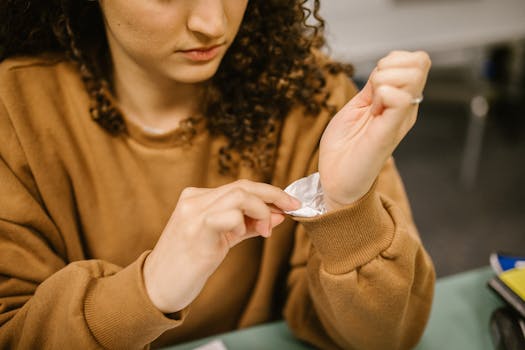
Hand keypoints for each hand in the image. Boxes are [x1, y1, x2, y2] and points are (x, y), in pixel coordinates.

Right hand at [142, 180, 300, 313]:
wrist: (156, 287)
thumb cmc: (188, 264)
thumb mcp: (221, 239)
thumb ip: (248, 226)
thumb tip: (279, 215)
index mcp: (198, 198)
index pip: (241, 186)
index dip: (269, 192)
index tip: (290, 203)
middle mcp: (194, 199)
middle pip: (243, 185)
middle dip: (274, 195)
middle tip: (292, 208)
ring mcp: (193, 213)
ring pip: (240, 195)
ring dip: (262, 211)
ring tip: (265, 231)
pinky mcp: (196, 230)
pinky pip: (229, 215)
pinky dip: (244, 223)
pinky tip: (242, 235)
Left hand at [319, 51, 430, 209]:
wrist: (336, 178)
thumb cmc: (344, 145)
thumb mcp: (358, 105)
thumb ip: (373, 86)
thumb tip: (386, 65)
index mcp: (401, 100)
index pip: (415, 60)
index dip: (391, 61)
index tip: (372, 87)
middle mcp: (407, 108)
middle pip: (419, 61)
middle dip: (388, 66)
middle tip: (371, 94)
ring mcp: (401, 118)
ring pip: (413, 73)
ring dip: (384, 79)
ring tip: (371, 105)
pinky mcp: (390, 131)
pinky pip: (400, 97)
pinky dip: (381, 94)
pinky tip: (372, 112)